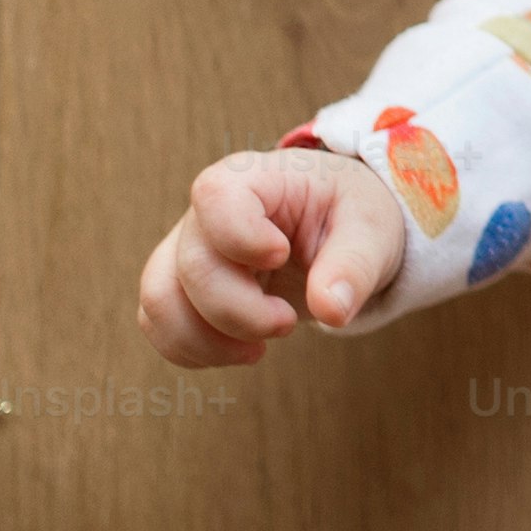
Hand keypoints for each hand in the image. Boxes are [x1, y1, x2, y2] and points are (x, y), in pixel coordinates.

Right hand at [138, 148, 406, 367]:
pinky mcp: (180, 285)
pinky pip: (158, 323)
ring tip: (257, 349)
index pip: (217, 197)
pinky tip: (237, 351)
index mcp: (255, 179)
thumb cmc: (349, 217)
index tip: (281, 256)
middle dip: (242, 312)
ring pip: (160, 299)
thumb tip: (332, 311)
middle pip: (193, 266)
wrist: (336, 231)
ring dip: (207, 339)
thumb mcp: (371, 231)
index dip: (241, 236)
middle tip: (289, 322)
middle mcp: (208, 213)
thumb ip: (354, 267)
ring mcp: (187, 249)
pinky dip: (192, 350)